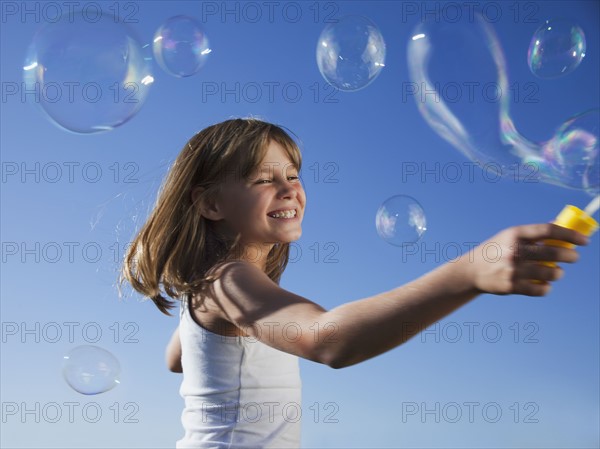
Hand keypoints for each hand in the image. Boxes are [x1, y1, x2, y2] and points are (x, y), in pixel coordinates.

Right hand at [465, 223, 587, 295]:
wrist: (472, 270)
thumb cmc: (495, 251)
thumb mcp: (509, 236)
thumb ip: (532, 234)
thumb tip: (559, 225)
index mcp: (515, 234)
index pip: (549, 230)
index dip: (570, 235)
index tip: (584, 241)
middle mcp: (515, 251)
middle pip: (554, 252)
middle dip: (570, 255)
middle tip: (573, 257)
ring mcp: (513, 270)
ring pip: (551, 272)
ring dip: (558, 273)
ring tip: (557, 272)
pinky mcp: (512, 286)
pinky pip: (541, 289)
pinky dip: (546, 287)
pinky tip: (544, 284)